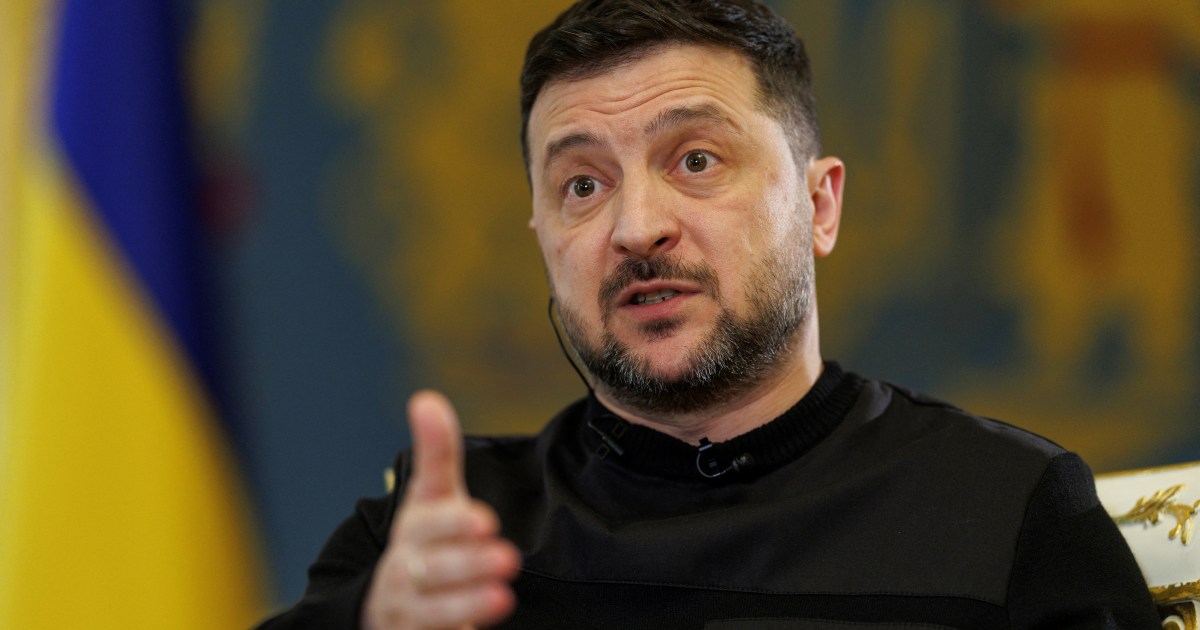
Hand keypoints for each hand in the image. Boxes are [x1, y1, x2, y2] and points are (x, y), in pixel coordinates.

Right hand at [363, 391, 521, 628]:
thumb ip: (435, 454)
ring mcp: (411, 613)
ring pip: (433, 612)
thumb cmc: (422, 543)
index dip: (453, 523)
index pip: (428, 525)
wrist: (385, 607)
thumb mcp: (428, 500)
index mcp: (413, 531)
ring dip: (466, 604)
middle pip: (431, 570)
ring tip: (501, 597)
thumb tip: (427, 399)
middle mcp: (406, 572)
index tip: (485, 519)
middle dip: (466, 565)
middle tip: (506, 558)